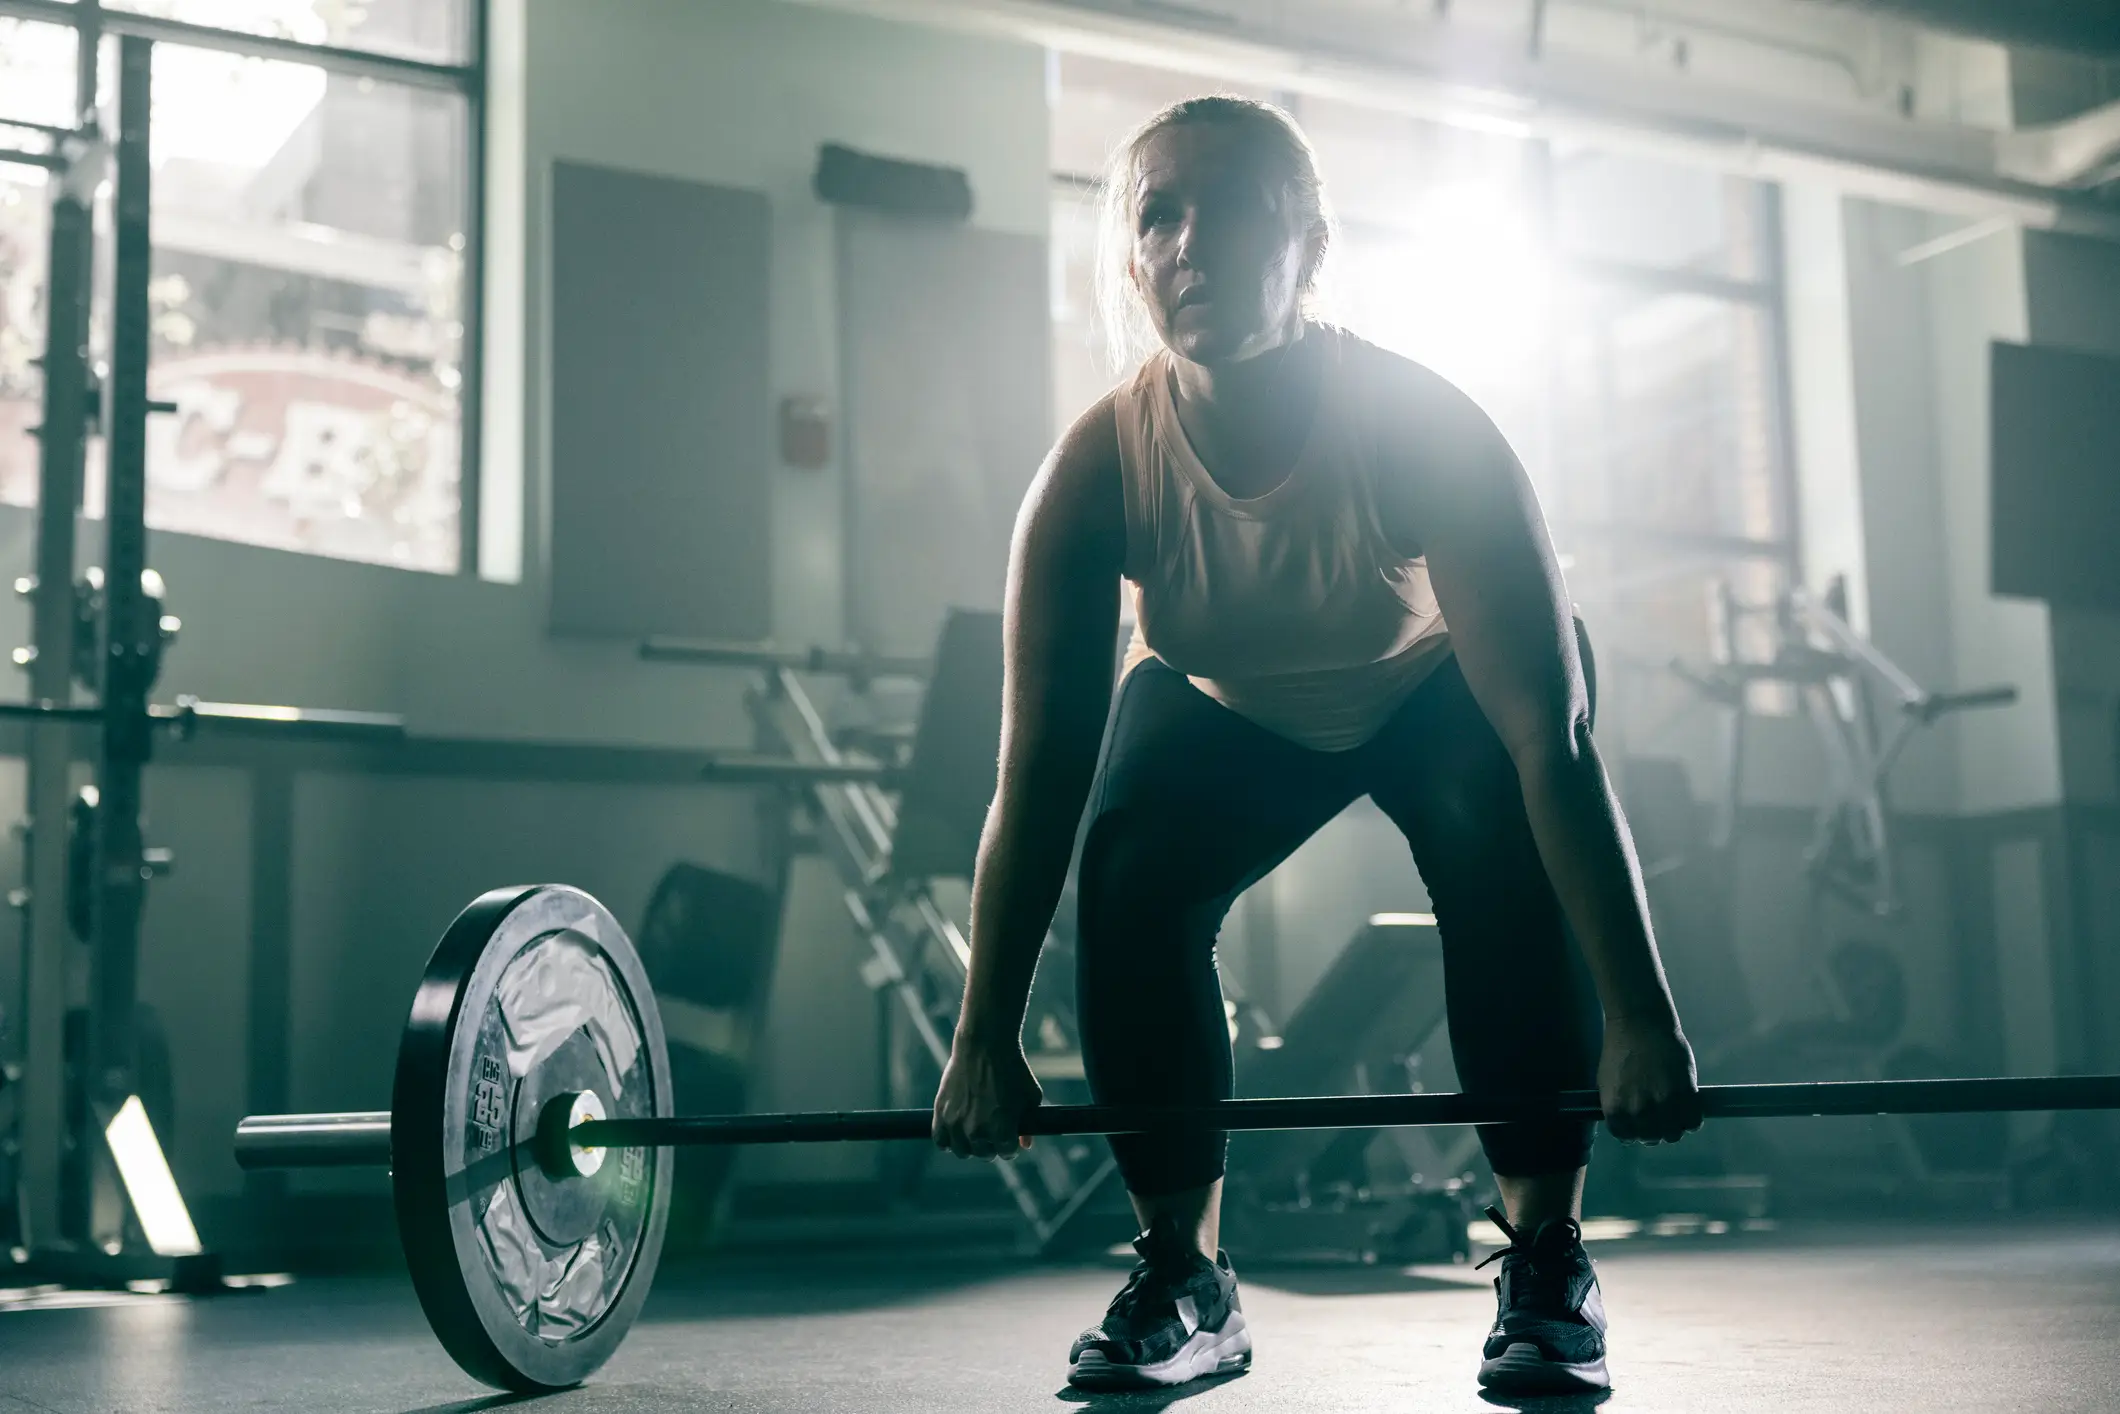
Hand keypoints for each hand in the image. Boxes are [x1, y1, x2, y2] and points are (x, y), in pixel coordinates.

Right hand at [932, 1030, 1042, 1160]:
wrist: (985, 1044)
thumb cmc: (1013, 1069)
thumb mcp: (1030, 1097)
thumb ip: (1029, 1124)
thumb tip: (1026, 1144)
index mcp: (1002, 1130)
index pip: (1007, 1153)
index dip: (1011, 1145)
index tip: (1010, 1137)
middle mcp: (977, 1132)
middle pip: (985, 1154)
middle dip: (992, 1145)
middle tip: (993, 1130)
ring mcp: (956, 1123)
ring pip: (962, 1151)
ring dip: (970, 1145)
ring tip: (975, 1131)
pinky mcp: (941, 1112)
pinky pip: (940, 1140)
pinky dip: (947, 1140)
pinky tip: (956, 1131)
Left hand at [1597, 1017, 1701, 1143]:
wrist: (1640, 1024)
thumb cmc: (1621, 1049)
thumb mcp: (1607, 1082)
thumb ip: (1618, 1106)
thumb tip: (1628, 1124)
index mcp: (1616, 1110)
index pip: (1626, 1137)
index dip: (1633, 1132)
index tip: (1639, 1126)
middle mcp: (1639, 1112)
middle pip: (1651, 1139)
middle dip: (1654, 1131)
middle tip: (1658, 1119)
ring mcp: (1663, 1105)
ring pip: (1673, 1134)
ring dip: (1674, 1127)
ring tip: (1673, 1114)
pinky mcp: (1685, 1094)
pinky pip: (1693, 1122)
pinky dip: (1692, 1120)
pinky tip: (1687, 1109)